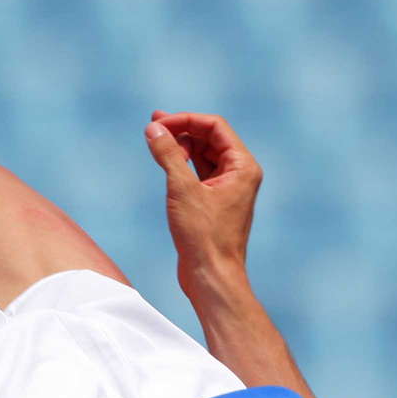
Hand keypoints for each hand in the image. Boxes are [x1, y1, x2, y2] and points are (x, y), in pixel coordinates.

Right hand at [143, 110, 261, 286]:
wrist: (211, 277)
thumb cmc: (204, 237)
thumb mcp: (182, 189)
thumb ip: (168, 154)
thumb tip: (153, 129)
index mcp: (243, 167)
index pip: (215, 127)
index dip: (186, 120)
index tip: (159, 124)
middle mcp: (240, 174)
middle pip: (209, 139)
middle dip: (182, 130)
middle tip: (153, 126)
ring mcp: (228, 189)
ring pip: (203, 156)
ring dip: (180, 147)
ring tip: (155, 142)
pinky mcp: (214, 203)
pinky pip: (199, 174)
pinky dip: (182, 165)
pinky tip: (165, 162)